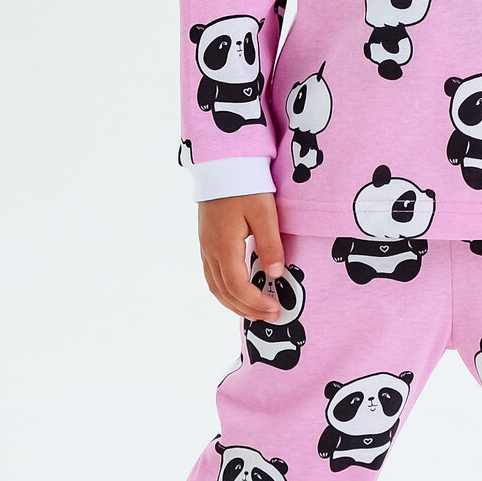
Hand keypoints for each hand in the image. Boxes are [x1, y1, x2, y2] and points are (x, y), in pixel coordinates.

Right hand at [198, 193, 286, 319]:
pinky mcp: (207, 242)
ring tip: (256, 311)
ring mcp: (205, 247)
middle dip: (248, 309)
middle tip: (271, 316)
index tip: (276, 309)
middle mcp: (210, 251)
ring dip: (235, 303)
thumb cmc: (245, 185)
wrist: (223, 164)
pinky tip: (240, 292)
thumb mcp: (264, 213)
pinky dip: (226, 291)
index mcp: (224, 247)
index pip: (238, 287)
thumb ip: (270, 244)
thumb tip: (276, 274)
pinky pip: (212, 276)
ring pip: (215, 287)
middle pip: (225, 293)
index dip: (256, 303)